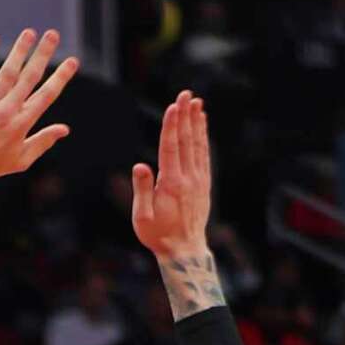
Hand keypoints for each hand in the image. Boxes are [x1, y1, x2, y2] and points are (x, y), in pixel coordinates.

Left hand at [0, 29, 77, 184]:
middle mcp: (8, 110)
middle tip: (53, 34)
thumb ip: (43, 141)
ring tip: (29, 32)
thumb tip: (65, 129)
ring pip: (8, 71)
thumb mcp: (21, 160)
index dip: (60, 77)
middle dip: (43, 54)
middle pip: (30, 77)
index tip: (72, 61)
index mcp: (22, 123)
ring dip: (20, 50)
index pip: (46, 95)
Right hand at [131, 90, 211, 259]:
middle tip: (186, 94)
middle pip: (186, 141)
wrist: (185, 251)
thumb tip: (140, 165)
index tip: (174, 106)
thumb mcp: (143, 218)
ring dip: (196, 122)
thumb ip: (142, 190)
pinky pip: (204, 155)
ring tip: (196, 103)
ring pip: (198, 145)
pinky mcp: (204, 184)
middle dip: (185, 116)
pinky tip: (202, 125)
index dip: (172, 126)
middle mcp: (188, 178)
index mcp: (171, 184)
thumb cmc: (159, 236)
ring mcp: (198, 180)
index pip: (170, 148)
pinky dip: (203, 138)